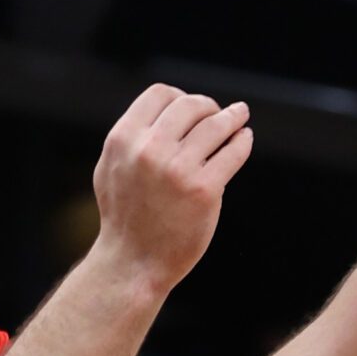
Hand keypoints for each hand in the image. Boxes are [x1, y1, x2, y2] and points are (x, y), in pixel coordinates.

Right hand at [92, 85, 253, 290]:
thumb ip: (134, 136)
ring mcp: (178, 170)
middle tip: (218, 114)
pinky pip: (233, 152)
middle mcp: (149, 151)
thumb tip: (168, 105)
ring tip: (239, 116)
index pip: (160, 94)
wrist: (133, 261)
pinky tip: (244, 138)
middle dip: (208, 106)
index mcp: (123, 140)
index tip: (193, 109)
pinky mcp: (204, 190)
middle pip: (191, 104)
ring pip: (216, 125)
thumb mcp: (113, 166)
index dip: (180, 97)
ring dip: (233, 117)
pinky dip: (242, 141)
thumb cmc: (125, 213)